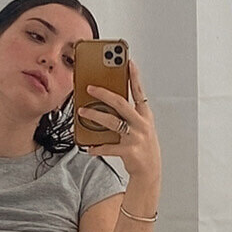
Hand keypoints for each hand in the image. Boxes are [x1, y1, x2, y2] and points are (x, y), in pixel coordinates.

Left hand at [77, 59, 160, 186]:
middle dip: (104, 94)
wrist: (150, 170)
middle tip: (90, 87)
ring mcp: (136, 137)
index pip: (140, 91)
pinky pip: (109, 147)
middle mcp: (142, 124)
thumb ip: (127, 114)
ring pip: (112, 122)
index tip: (128, 62)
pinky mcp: (129, 151)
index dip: (134, 76)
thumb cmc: (142, 145)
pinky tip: (89, 147)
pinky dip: (97, 147)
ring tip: (82, 111)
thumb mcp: (140, 126)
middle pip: (121, 103)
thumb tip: (106, 102)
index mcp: (145, 115)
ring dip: (95, 116)